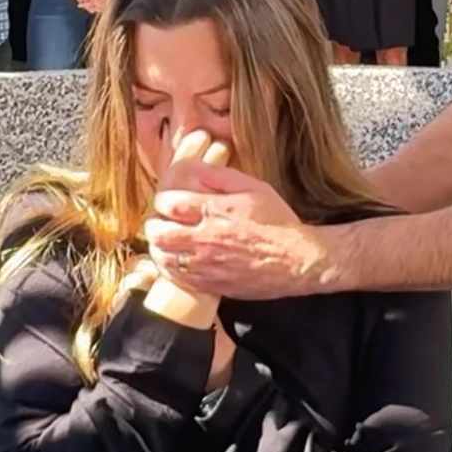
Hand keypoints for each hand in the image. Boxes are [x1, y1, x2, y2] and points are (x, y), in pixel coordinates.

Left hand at [146, 159, 326, 300]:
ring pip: (164, 258)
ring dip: (160, 248)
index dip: (163, 201)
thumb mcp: (254, 188)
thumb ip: (222, 177)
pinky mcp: (211, 284)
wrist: (296, 261)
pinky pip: (178, 278)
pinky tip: (177, 262)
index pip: (168, 203)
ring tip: (166, 243)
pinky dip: (171, 269)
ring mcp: (206, 265)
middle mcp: (204, 238)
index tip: (168, 202)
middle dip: (155, 225)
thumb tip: (195, 167)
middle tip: (161, 223)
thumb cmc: (278, 222)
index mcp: (213, 211)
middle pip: (158, 233)